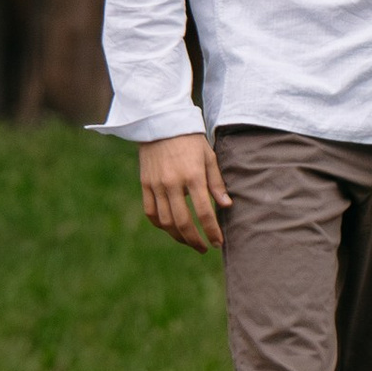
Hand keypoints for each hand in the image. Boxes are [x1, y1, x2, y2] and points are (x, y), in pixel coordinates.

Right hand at [139, 132, 228, 250]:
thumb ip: (216, 183)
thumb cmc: (191, 139)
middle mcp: (173, 183)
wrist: (162, 122)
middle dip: (195, 240)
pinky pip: (150, 212)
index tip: (218, 242)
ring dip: (178, 236)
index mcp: (193, 176)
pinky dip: (160, 224)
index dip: (212, 231)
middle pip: (183, 223)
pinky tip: (170, 228)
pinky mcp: (145, 184)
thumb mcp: (209, 157)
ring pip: (165, 222)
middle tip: (204, 248)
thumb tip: (226, 206)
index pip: (204, 213)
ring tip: (189, 241)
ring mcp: (156, 185)